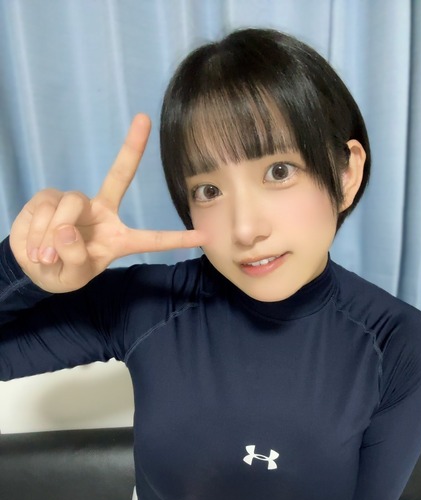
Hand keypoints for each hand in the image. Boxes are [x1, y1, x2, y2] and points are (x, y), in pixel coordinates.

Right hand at [9, 114, 204, 292]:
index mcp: (118, 238)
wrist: (32, 266)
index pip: (151, 239)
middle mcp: (102, 213)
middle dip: (132, 147)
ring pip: (69, 206)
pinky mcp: (49, 197)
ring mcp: (76, 202)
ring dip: (51, 235)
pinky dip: (35, 232)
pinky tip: (34, 246)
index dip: (176, 238)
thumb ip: (76, 258)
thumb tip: (66, 229)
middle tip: (143, 119)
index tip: (204, 236)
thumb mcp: (73, 276)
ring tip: (44, 256)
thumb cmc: (63, 271)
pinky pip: (45, 208)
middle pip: (118, 177)